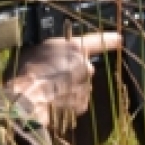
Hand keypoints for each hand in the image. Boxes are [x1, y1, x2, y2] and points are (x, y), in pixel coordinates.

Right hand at [4, 31, 122, 131]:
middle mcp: (84, 66)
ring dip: (67, 89)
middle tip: (51, 77)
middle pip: (82, 68)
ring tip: (47, 92)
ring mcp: (85, 86)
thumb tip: (47, 55)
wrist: (26, 100)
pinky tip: (52, 103)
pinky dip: (67, 103)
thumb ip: (49, 51)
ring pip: (79, 86)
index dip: (109, 40)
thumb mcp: (33, 51)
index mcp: (74, 48)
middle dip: (71, 72)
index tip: (119, 40)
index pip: (98, 41)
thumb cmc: (25, 72)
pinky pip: (76, 102)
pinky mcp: (81, 105)